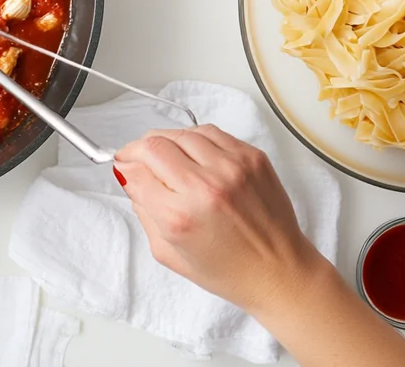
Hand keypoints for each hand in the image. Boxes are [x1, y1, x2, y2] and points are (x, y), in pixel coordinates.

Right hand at [114, 125, 322, 313]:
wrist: (279, 272)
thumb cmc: (228, 270)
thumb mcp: (168, 253)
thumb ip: (143, 210)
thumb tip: (129, 175)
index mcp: (180, 216)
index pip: (136, 171)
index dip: (124, 166)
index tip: (124, 166)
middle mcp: (205, 187)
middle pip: (153, 145)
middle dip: (138, 150)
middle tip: (137, 158)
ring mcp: (231, 167)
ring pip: (180, 133)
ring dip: (165, 141)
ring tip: (165, 155)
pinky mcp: (252, 157)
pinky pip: (210, 132)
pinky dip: (193, 139)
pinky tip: (192, 153)